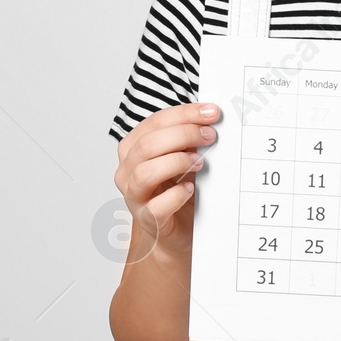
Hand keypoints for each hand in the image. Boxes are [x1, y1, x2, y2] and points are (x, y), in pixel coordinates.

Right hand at [113, 102, 220, 259]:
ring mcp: (135, 195)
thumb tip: (211, 118)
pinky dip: (176, 195)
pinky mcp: (148, 219)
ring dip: (176, 162)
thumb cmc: (177, 188)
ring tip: (200, 162)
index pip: (154, 122)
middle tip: (210, 136)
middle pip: (148, 145)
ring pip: (145, 173)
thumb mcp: (183, 157)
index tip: (212, 112)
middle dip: (183, 135)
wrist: (177, 228)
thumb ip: (189, 139)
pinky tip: (190, 189)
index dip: (184, 114)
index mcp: (134, 149)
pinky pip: (156, 206)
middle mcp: (128, 170)